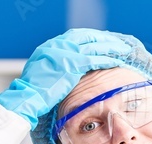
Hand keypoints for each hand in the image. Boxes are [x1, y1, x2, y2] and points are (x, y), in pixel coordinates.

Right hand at [0, 29, 133, 128]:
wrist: (28, 96)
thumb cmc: (34, 92)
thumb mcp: (44, 75)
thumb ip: (56, 70)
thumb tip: (65, 74)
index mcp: (50, 48)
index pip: (75, 37)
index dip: (91, 39)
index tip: (102, 41)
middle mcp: (57, 46)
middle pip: (87, 37)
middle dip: (103, 39)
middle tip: (117, 43)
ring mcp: (65, 53)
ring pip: (94, 45)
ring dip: (110, 46)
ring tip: (123, 50)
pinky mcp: (72, 64)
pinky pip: (95, 58)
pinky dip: (107, 58)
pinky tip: (118, 59)